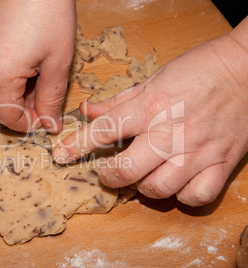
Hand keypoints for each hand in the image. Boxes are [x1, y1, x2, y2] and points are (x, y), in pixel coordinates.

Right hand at [0, 0, 75, 132]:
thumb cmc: (48, 12)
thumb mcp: (58, 61)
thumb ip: (51, 98)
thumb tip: (49, 125)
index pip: (8, 117)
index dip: (29, 125)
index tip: (48, 120)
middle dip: (19, 114)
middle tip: (43, 106)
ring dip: (11, 99)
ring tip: (36, 85)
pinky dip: (3, 83)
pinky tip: (24, 71)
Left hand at [53, 18, 247, 205]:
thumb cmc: (199, 69)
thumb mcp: (154, 78)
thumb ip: (118, 99)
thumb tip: (88, 110)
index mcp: (152, 106)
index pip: (105, 131)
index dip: (77, 146)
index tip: (61, 156)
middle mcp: (172, 132)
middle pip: (126, 170)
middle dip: (106, 175)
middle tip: (105, 171)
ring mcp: (197, 152)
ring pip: (157, 189)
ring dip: (141, 187)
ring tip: (141, 175)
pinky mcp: (222, 164)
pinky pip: (195, 197)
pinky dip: (181, 196)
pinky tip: (175, 183)